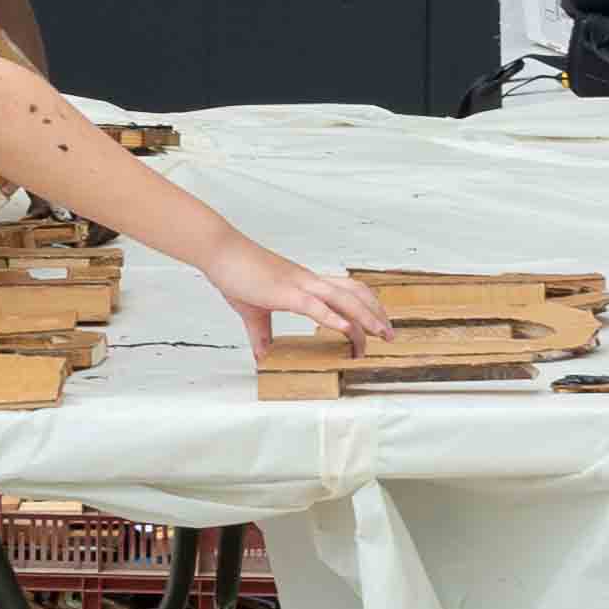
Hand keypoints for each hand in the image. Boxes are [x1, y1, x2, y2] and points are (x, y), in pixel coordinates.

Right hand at [204, 230, 392, 350]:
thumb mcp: (251, 310)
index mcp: (304, 284)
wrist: (219, 252)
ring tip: (380, 335)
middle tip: (389, 335)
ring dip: (365, 318)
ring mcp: (299, 285)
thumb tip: (262, 356)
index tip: (374, 328)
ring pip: (344, 299)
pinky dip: (334, 318)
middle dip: (376, 314)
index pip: (346, 291)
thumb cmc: (235, 274)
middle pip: (355, 293)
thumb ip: (261, 334)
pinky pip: (315, 306)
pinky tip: (347, 330)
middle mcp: (308, 282)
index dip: (364, 307)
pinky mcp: (285, 293)